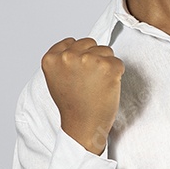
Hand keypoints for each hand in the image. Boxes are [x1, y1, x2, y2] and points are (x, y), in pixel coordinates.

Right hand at [41, 37, 123, 154]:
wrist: (83, 126)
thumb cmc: (73, 104)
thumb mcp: (56, 78)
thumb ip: (62, 59)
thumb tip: (76, 45)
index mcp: (51, 58)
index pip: (71, 42)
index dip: (79, 57)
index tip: (78, 73)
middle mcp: (67, 56)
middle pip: (90, 43)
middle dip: (93, 58)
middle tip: (89, 80)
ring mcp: (87, 60)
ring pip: (106, 50)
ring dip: (105, 65)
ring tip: (97, 84)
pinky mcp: (107, 66)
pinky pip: (118, 62)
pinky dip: (117, 74)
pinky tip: (106, 87)